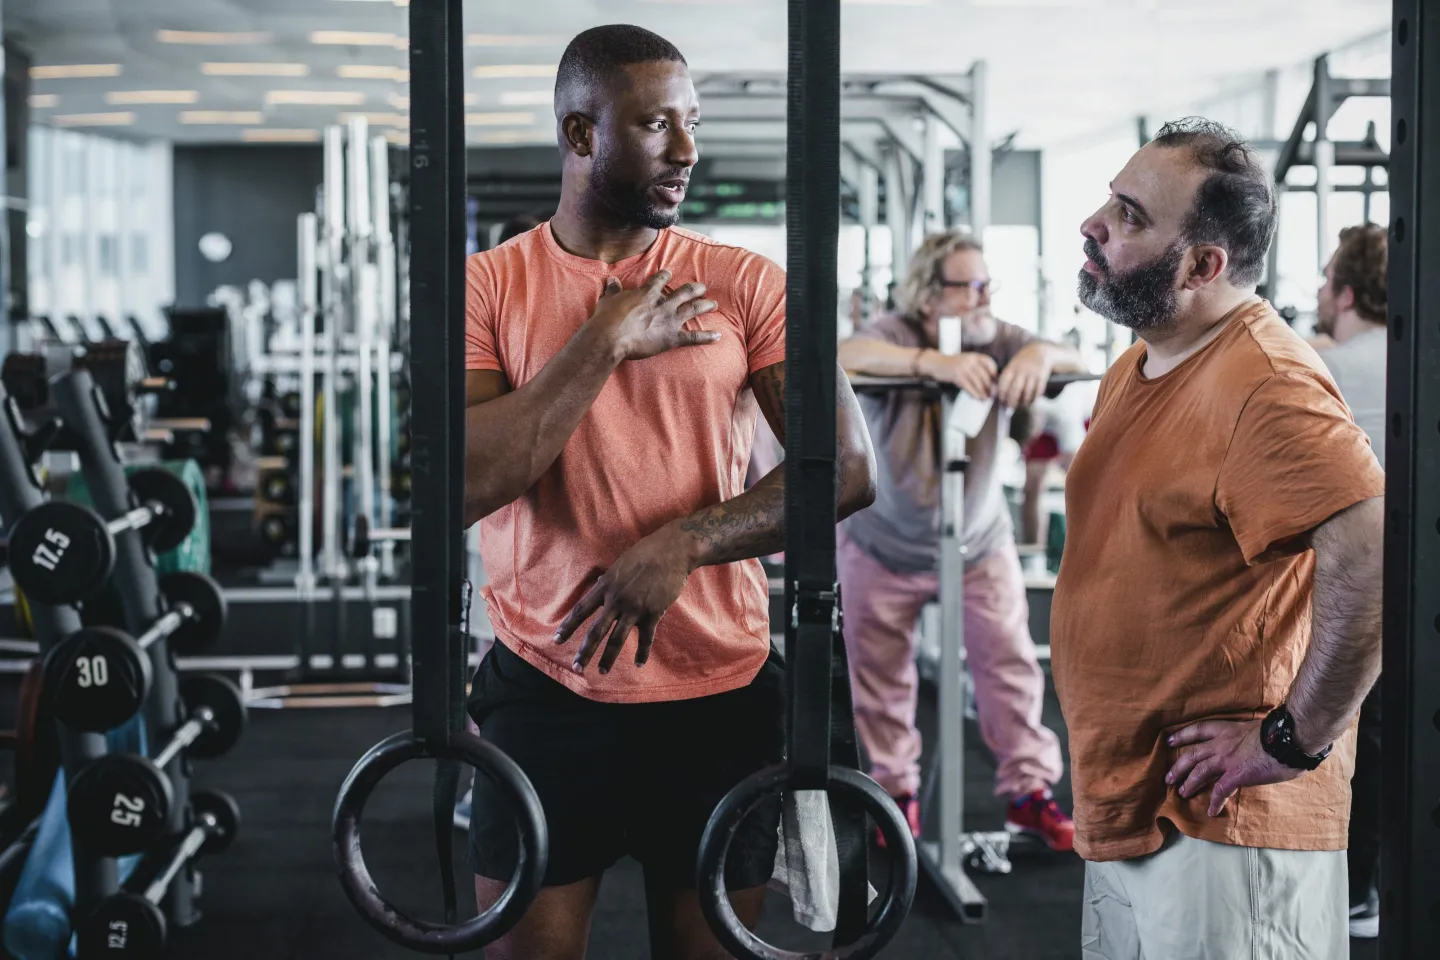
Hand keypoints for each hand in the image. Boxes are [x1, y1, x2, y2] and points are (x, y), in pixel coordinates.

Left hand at [553, 525, 694, 672]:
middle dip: (585, 652)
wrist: (672, 551)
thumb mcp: (619, 564)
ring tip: (602, 672)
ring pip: (617, 639)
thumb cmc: (645, 553)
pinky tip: (638, 664)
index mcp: (606, 586)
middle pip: (596, 631)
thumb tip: (598, 586)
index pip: (581, 610)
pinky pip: (646, 638)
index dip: (568, 627)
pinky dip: (642, 653)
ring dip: (608, 658)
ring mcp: (635, 608)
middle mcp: (617, 599)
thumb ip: (608, 580)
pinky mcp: (653, 613)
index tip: (556, 641)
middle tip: (576, 668)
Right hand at [589, 270, 719, 361]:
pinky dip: (707, 336)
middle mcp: (663, 304)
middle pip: (684, 292)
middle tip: (702, 288)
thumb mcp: (608, 300)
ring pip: (693, 309)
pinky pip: (694, 337)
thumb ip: (613, 290)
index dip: (665, 275)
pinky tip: (718, 336)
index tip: (669, 273)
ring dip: (705, 306)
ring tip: (714, 305)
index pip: (660, 279)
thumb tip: (611, 281)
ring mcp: (669, 320)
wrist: (611, 338)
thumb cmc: (606, 319)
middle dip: (695, 289)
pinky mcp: (672, 337)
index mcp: (647, 293)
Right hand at [919, 351, 996, 398]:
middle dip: (990, 387)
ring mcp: (963, 367)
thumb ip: (977, 368)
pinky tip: (977, 397)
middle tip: (992, 394)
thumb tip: (989, 381)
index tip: (996, 382)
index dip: (994, 373)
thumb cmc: (952, 364)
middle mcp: (970, 360)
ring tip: (985, 398)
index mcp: (974, 355)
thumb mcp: (966, 361)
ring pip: (977, 382)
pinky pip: (969, 387)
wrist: (936, 363)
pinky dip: (974, 394)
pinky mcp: (957, 375)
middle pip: (985, 375)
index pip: (990, 363)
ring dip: (983, 392)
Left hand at [995, 343, 1052, 408]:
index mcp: (1012, 368)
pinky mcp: (1042, 376)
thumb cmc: (1022, 362)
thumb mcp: (1012, 365)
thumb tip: (1000, 395)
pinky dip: (1034, 398)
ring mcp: (1032, 373)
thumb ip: (1008, 378)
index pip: (1004, 383)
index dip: (1002, 393)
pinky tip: (1031, 401)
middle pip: (1015, 390)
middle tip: (1010, 408)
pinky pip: (1038, 391)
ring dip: (1024, 402)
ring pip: (1027, 393)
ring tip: (1022, 405)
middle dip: (1012, 401)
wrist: (1040, 350)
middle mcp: (1022, 370)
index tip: (1001, 400)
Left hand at [1164, 719, 1304, 816]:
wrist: (1288, 737)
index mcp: (1228, 729)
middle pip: (1192, 754)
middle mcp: (1222, 743)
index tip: (1169, 740)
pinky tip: (1211, 811)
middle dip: (1179, 766)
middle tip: (1168, 777)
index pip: (1198, 729)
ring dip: (1190, 783)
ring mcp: (1227, 759)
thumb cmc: (1281, 732)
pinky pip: (1220, 790)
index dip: (1182, 735)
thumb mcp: (1257, 729)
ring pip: (1200, 771)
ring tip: (1182, 793)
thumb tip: (1254, 745)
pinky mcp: (1236, 774)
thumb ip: (1248, 738)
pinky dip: (1215, 801)